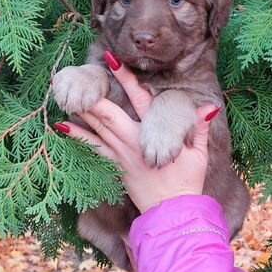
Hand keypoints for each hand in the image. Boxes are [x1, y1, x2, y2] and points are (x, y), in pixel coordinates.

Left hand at [54, 52, 219, 213]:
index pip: (139, 98)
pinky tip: (62, 126)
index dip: (126, 78)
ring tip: (64, 94)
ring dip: (81, 109)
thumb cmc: (187, 180)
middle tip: (74, 76)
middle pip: (108, 111)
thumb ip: (199, 127)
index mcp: (153, 132)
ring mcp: (121, 153)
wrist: (172, 211)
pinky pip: (92, 148)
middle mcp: (132, 140)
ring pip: (97, 127)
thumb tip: (209, 107)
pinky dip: (77, 136)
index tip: (112, 60)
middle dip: (92, 92)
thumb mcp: (198, 153)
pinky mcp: (114, 166)